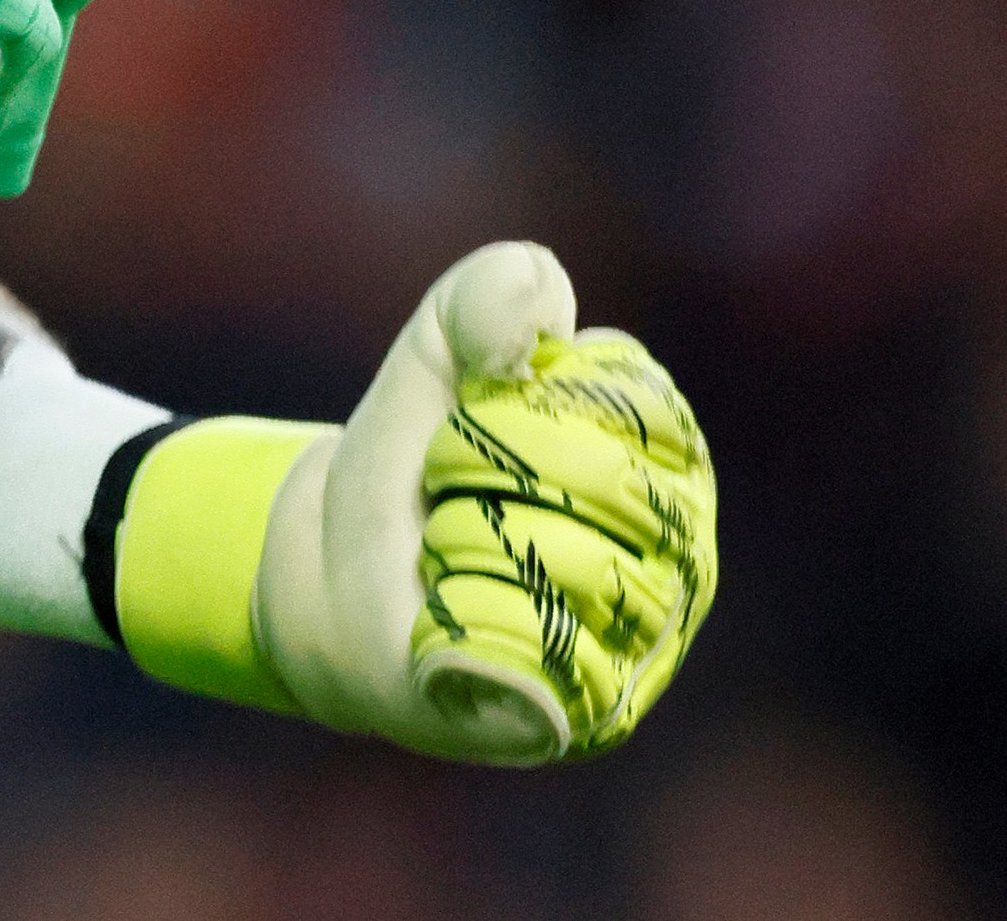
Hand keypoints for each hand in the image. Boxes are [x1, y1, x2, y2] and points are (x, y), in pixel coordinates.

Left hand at [256, 242, 715, 761]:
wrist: (330, 567)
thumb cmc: (409, 460)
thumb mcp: (432, 352)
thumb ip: (484, 297)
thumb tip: (542, 312)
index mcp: (672, 467)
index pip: (629, 402)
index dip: (522, 399)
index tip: (475, 416)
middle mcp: (683, 562)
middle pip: (597, 480)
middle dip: (483, 464)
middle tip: (446, 489)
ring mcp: (643, 646)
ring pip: (565, 563)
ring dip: (467, 540)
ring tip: (447, 551)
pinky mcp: (583, 716)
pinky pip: (535, 654)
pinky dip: (464, 620)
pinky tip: (445, 615)